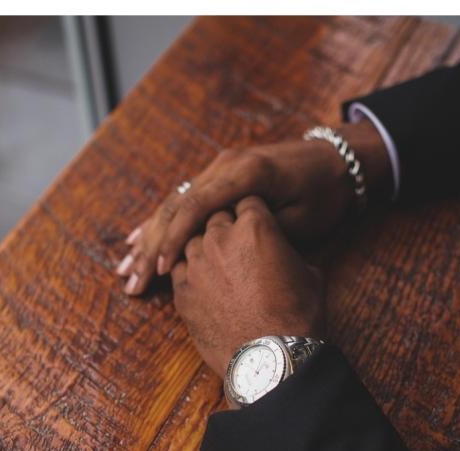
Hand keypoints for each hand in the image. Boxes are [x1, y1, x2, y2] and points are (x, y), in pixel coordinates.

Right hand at [117, 121, 390, 294]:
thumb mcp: (302, 219)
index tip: (161, 269)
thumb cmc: (324, 193)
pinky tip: (138, 241)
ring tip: (126, 269)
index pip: (197, 206)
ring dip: (149, 238)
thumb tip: (225, 257)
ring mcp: (219, 168)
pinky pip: (183, 200)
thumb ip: (261, 233)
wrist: (334, 161)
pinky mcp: (219, 177)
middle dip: (151, 245)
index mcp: (245, 173)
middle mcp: (225, 165)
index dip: (176, 239)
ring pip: (174, 204)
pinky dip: (161, 224)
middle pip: (176, 206)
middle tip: (132, 280)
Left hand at [170, 196, 325, 375]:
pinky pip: (178, 268)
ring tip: (218, 263)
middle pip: (215, 215)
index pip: (247, 201)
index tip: (255, 222)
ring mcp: (196, 264)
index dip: (252, 211)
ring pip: (192, 239)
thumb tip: (283, 253)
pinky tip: (202, 281)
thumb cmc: (297, 316)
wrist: (270, 358)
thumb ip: (289, 253)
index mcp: (255, 226)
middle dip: (226, 225)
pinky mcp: (181, 291)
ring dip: (204, 247)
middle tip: (237, 243)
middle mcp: (220, 237)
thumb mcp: (310, 274)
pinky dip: (189, 271)